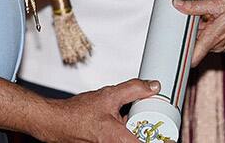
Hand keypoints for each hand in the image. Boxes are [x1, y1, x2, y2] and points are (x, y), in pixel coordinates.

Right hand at [36, 79, 159, 141]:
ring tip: (134, 116)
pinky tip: (122, 120)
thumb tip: (153, 86)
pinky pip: (122, 140)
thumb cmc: (77, 114)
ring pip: (132, 140)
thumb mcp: (109, 96)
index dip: (161, 138)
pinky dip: (126, 131)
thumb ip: (134, 89)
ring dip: (136, 130)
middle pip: (142, 141)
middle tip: (154, 118)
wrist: (56, 122)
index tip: (168, 131)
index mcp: (121, 141)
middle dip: (148, 130)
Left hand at [172, 0, 224, 66]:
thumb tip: (178, 4)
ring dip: (202, 31)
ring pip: (206, 40)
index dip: (183, 58)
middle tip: (186, 22)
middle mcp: (219, 44)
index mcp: (212, 37)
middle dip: (192, 35)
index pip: (194, 57)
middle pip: (198, 45)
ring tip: (202, 17)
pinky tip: (213, 18)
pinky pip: (215, 38)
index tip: (174, 54)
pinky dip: (211, 30)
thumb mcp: (216, 3)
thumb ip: (195, 6)